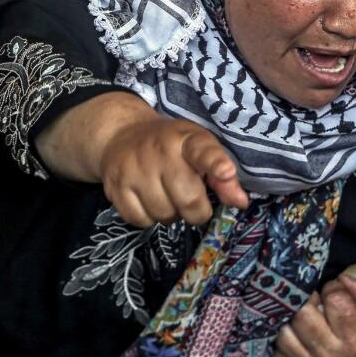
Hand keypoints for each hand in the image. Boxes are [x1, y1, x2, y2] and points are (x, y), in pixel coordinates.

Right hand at [98, 117, 248, 226]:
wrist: (121, 135)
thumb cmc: (170, 145)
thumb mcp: (199, 149)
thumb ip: (222, 177)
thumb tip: (240, 203)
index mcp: (186, 139)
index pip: (203, 150)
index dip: (216, 164)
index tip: (226, 172)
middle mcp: (159, 152)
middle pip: (188, 199)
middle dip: (196, 209)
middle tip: (191, 199)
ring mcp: (133, 169)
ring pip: (164, 215)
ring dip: (171, 214)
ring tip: (167, 196)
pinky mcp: (114, 187)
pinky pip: (140, 221)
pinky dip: (148, 219)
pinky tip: (149, 201)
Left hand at [275, 275, 355, 356]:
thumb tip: (344, 279)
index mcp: (355, 341)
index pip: (334, 298)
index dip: (333, 288)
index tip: (335, 292)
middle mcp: (330, 354)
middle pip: (302, 313)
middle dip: (307, 301)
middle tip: (315, 301)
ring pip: (285, 330)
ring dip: (293, 320)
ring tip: (306, 320)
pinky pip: (277, 349)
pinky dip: (286, 340)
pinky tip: (299, 339)